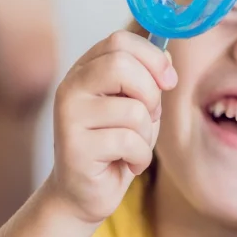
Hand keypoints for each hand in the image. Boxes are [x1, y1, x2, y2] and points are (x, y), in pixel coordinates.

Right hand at [45, 30, 176, 223]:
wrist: (84, 195)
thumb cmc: (114, 147)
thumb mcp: (136, 106)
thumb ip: (147, 80)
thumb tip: (167, 59)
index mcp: (85, 70)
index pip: (119, 41)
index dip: (152, 58)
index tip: (168, 80)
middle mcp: (71, 87)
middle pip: (122, 65)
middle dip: (151, 94)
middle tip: (149, 117)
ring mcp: (68, 116)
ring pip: (133, 110)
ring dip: (147, 134)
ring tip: (134, 147)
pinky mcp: (75, 146)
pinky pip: (128, 141)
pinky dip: (140, 157)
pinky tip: (127, 164)